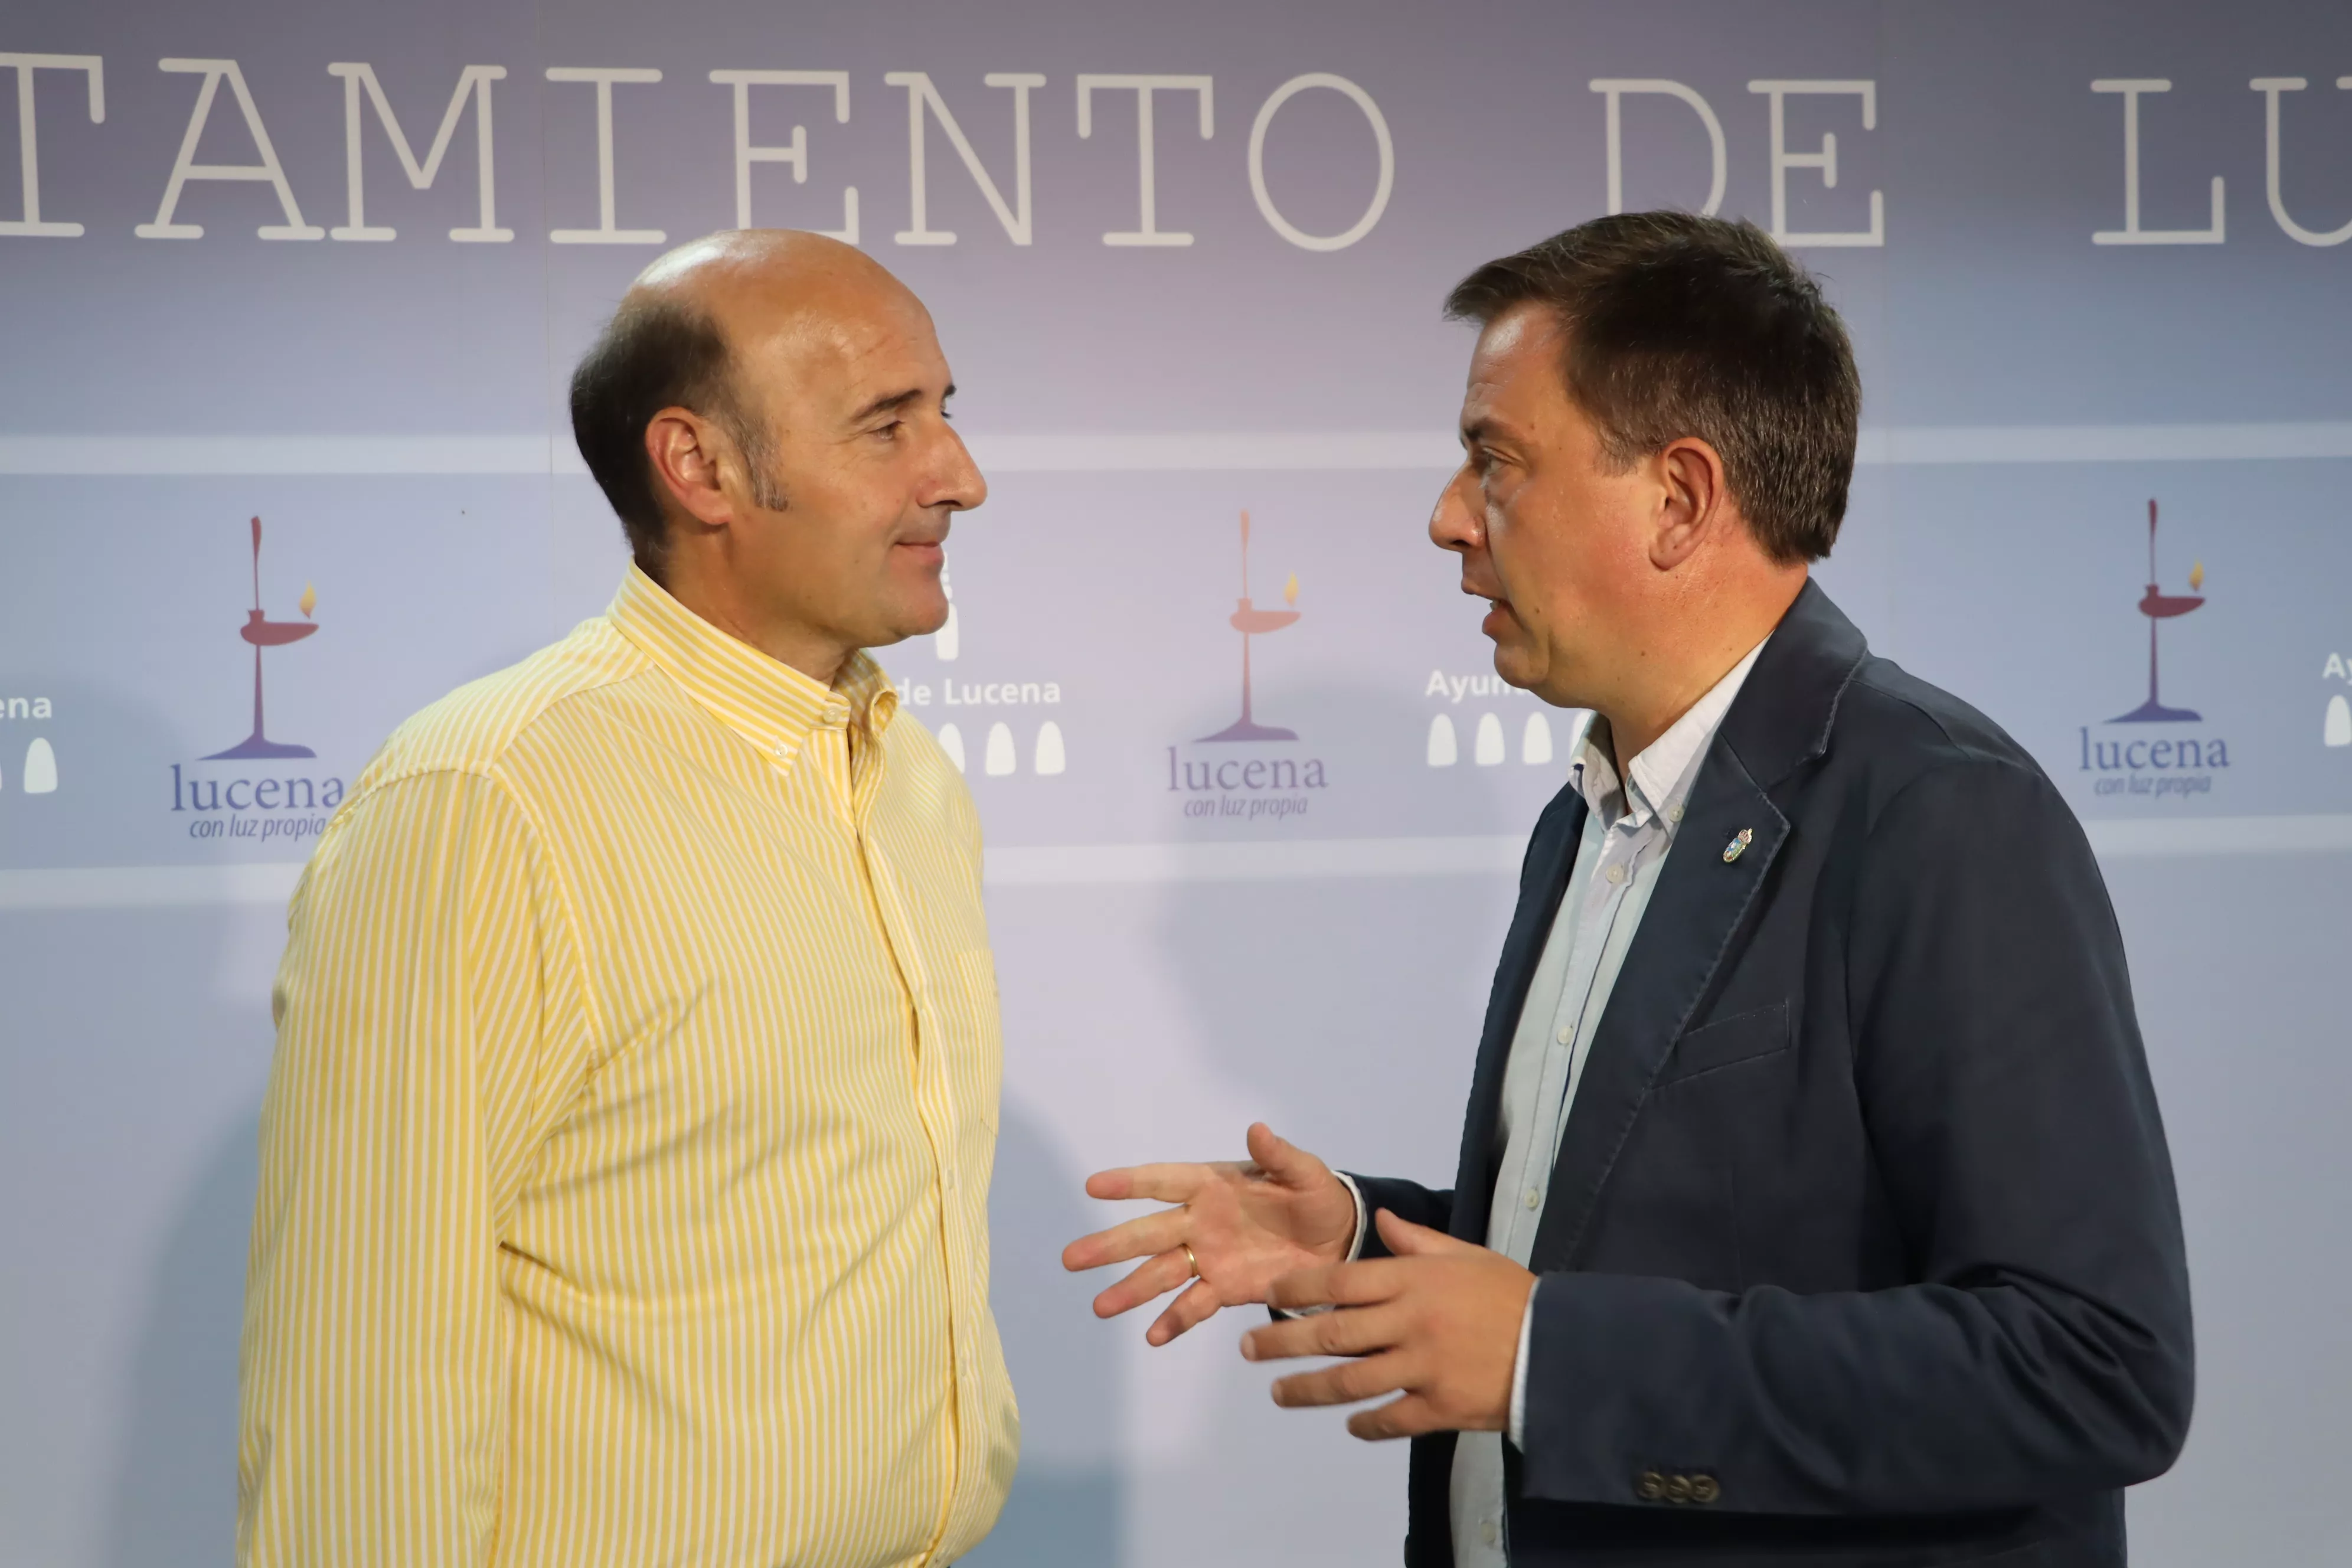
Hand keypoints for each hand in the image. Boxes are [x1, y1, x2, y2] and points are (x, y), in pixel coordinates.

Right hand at [1062, 1122, 1357, 1345]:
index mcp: (1214, 1184)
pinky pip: (1193, 1304)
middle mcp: (1200, 1221)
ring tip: (1101, 1307)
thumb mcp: (1307, 1175)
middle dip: (1111, 1245)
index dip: (1130, 1183)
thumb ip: (1281, 1157)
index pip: (1164, 1181)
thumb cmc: (1318, 1198)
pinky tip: (1154, 1336)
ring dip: (1131, 1289)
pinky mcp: (1224, 1288)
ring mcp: (1208, 1257)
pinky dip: (1174, 1320)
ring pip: (1160, 1273)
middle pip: (1148, 1233)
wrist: (1339, 1242)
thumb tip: (1257, 1129)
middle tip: (1072, 1258)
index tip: (1092, 1186)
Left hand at [1240, 1208, 1535, 1440]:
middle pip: (1332, 1334)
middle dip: (1283, 1343)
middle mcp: (1410, 1322)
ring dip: (1308, 1389)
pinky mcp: (1439, 1408)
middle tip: (1248, 1350)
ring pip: (1350, 1382)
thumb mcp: (1467, 1256)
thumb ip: (1418, 1240)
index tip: (1268, 1296)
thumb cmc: (1510, 1296)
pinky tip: (1348, 1423)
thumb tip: (1382, 1220)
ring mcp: (1422, 1368)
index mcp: (1414, 1281)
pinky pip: (1389, 1419)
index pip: (1339, 1281)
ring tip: (1279, 1393)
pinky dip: (1365, 1424)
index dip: (1297, 1288)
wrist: (1560, 1347)